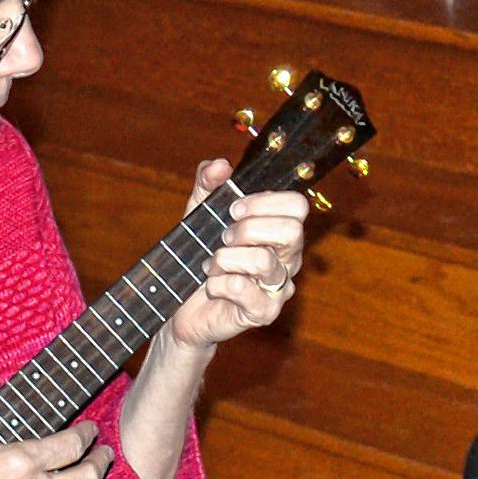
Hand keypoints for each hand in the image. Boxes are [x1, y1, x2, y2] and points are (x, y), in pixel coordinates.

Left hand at [163, 158, 309, 352]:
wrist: (180, 305)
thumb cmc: (198, 256)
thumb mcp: (198, 212)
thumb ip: (208, 183)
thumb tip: (220, 165)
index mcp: (279, 231)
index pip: (297, 206)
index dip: (264, 202)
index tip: (233, 209)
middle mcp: (287, 259)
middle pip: (292, 231)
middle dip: (249, 229)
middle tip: (224, 237)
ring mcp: (278, 288)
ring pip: (264, 261)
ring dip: (226, 258)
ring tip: (212, 265)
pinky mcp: (264, 313)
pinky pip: (242, 289)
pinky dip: (218, 284)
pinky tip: (211, 287)